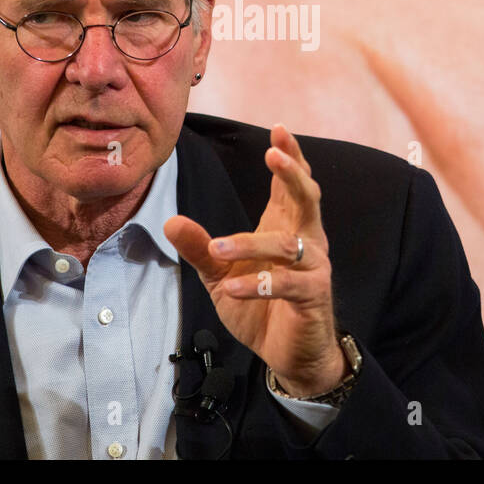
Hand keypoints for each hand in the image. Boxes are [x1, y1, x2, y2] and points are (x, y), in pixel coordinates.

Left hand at [164, 123, 346, 396]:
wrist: (290, 354)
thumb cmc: (261, 307)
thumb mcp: (221, 274)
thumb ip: (200, 249)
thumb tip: (170, 220)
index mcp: (287, 227)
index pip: (292, 184)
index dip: (289, 155)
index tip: (278, 129)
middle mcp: (306, 241)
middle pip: (308, 197)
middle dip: (292, 173)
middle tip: (273, 153)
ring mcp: (313, 268)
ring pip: (289, 244)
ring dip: (252, 243)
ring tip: (217, 247)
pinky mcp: (313, 297)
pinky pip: (287, 285)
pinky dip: (257, 285)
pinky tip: (230, 286)